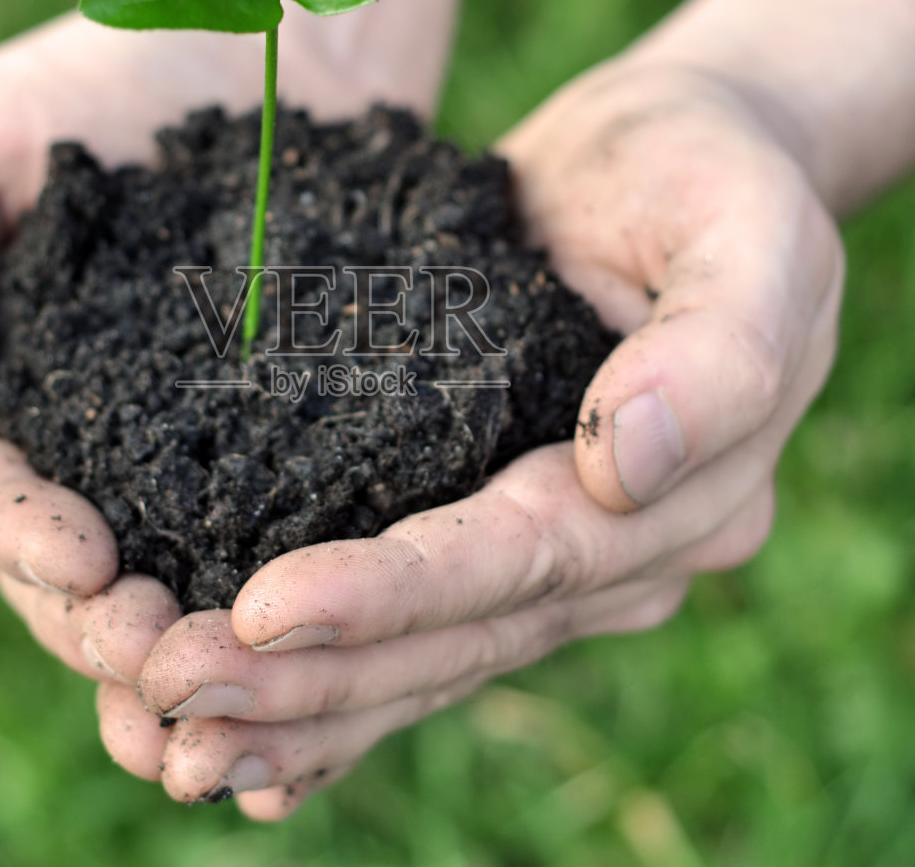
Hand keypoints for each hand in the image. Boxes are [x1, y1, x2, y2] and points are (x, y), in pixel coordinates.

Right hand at [0, 13, 284, 734]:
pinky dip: (295, 600)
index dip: (21, 534)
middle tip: (165, 654)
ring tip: (241, 677)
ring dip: (202, 642)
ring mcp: (195, 454)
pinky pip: (290, 530)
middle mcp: (90, 448)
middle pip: (78, 567)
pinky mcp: (296, 441)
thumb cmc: (83, 81)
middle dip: (111, 622)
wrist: (252, 33)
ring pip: (181, 576)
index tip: (82, 560)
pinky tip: (328, 645)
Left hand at [122, 63, 844, 818]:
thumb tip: (623, 468)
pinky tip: (233, 747)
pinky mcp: (494, 540)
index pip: (526, 559)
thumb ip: (717, 350)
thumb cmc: (712, 177)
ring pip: (422, 660)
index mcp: (689, 498)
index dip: (398, 593)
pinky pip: (412, 633)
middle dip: (311, 677)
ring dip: (295, 706)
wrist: (679, 166)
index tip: (264, 611)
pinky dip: (325, 694)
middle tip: (165, 690)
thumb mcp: (750, 230)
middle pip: (456, 636)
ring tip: (164, 732)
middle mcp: (622, 557)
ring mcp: (560, 563)